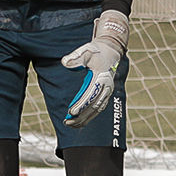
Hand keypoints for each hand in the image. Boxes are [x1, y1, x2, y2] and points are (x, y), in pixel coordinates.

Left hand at [61, 10, 129, 126]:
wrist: (110, 50)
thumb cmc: (96, 51)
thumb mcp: (85, 50)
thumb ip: (75, 57)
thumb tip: (64, 63)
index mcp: (101, 77)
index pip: (90, 94)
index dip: (81, 104)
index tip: (71, 112)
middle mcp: (106, 87)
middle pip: (94, 106)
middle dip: (81, 116)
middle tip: (67, 122)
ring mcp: (108, 92)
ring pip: (97, 109)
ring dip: (85, 119)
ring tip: (71, 125)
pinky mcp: (106, 94)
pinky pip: (99, 108)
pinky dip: (90, 116)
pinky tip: (80, 122)